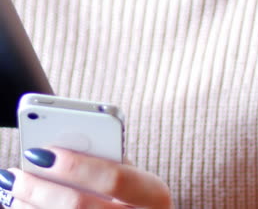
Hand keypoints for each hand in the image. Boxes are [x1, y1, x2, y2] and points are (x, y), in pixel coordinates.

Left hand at [0, 147, 173, 207]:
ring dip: (31, 207)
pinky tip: (24, 207)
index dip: (77, 165)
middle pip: (79, 206)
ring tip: (15, 189)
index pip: (114, 177)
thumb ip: (112, 160)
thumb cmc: (140, 197)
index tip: (44, 151)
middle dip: (41, 188)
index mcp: (154, 195)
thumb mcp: (138, 176)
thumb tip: (66, 144)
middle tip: (17, 173)